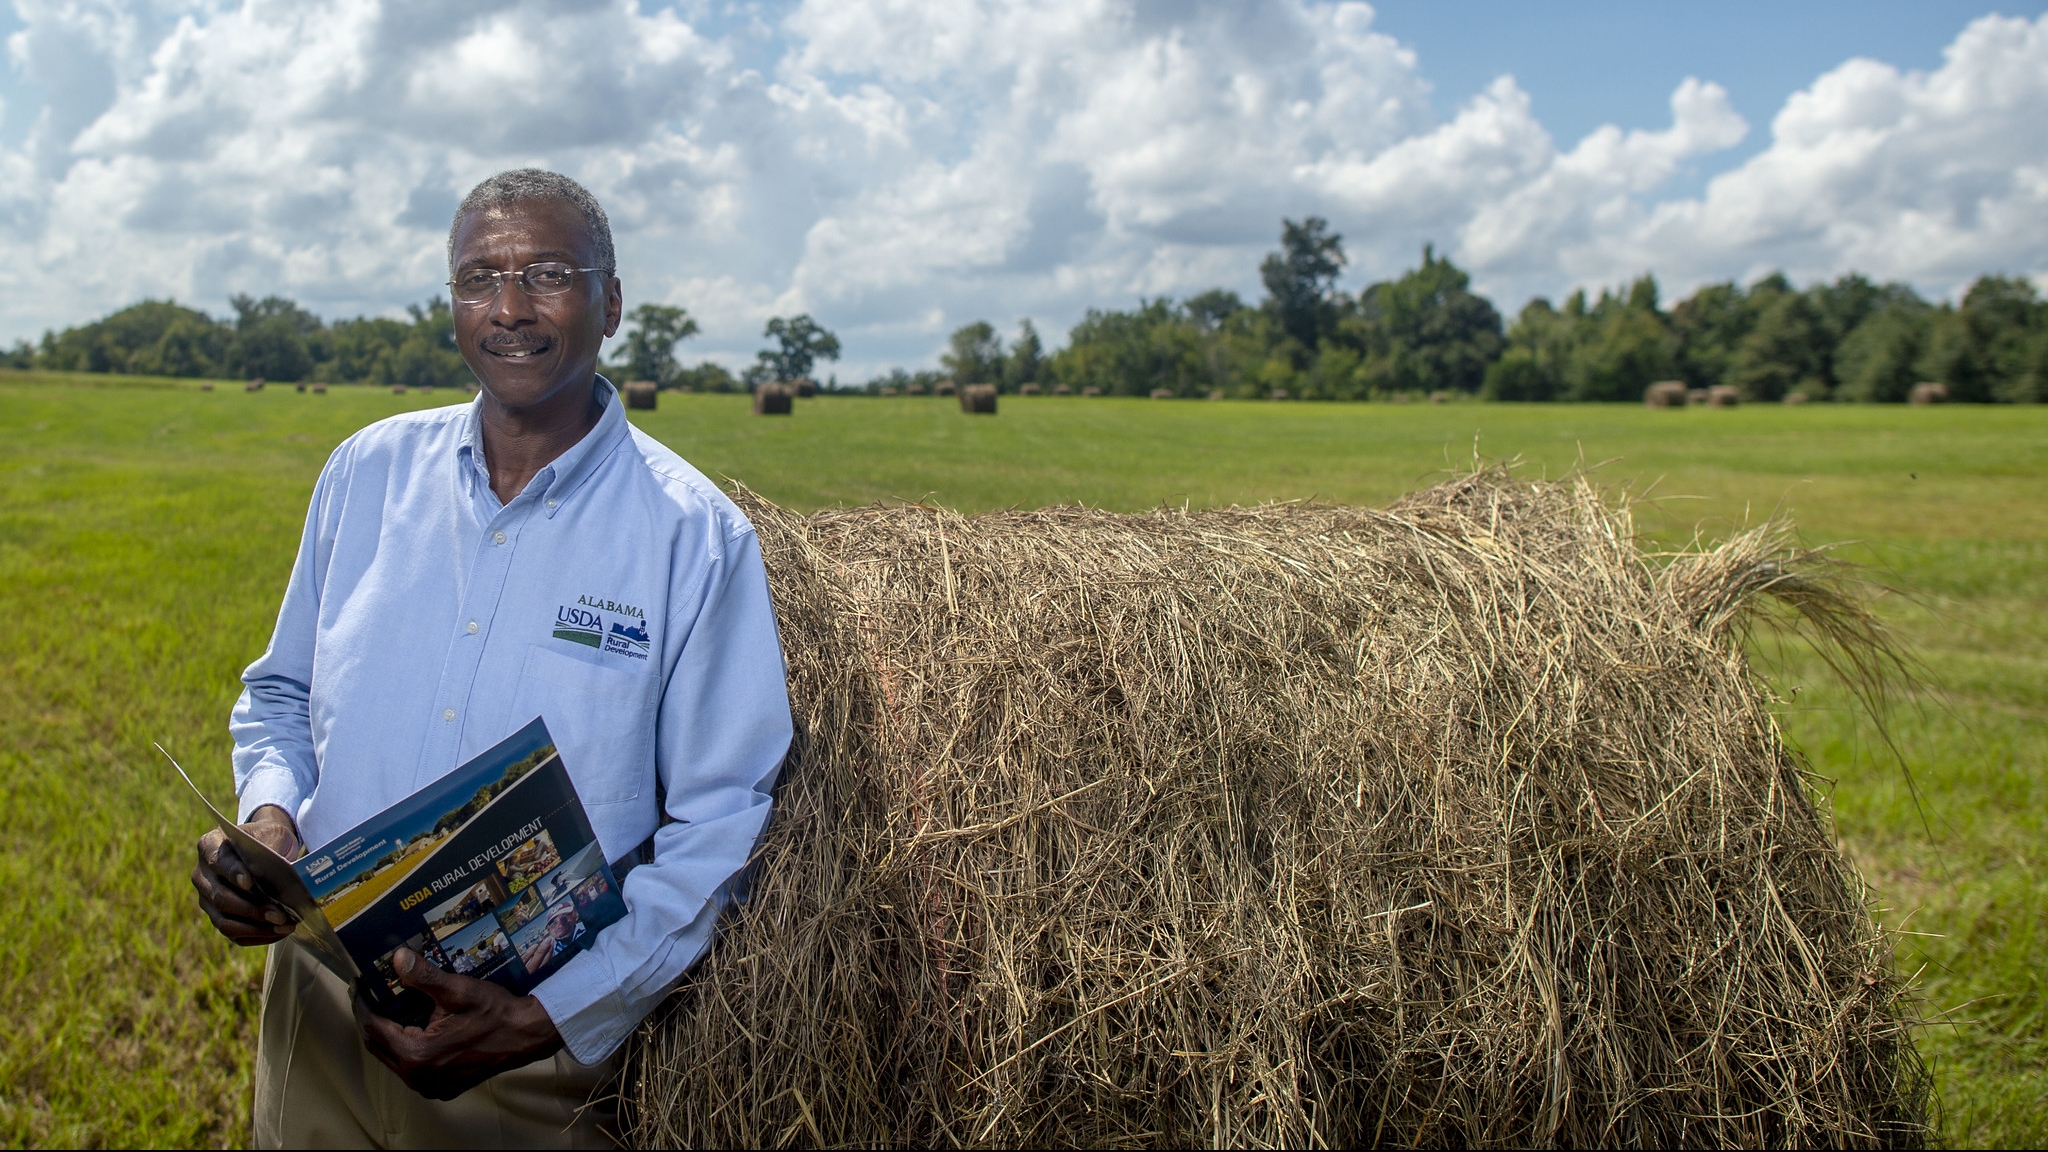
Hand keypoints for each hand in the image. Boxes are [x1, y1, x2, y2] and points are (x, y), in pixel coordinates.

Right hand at [191, 804, 300, 945]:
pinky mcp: (218, 917)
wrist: (267, 848)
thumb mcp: (272, 833)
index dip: (233, 873)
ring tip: (284, 925)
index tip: (250, 883)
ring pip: (224, 921)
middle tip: (280, 914)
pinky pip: (234, 934)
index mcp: (209, 846)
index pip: (218, 862)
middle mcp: (202, 875)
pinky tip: (279, 931)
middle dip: (251, 909)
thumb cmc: (268, 838)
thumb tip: (272, 874)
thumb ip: (270, 847)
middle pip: (220, 898)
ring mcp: (207, 899)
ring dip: (256, 927)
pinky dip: (257, 936)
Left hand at [354, 948, 565, 1099]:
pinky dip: (404, 1047)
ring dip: (386, 1034)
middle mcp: (419, 1077)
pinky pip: (411, 1068)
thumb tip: (398, 958)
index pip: (373, 1028)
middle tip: (367, 993)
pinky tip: (409, 1027)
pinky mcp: (442, 1087)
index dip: (362, 1005)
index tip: (358, 985)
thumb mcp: (458, 991)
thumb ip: (424, 977)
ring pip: (393, 1058)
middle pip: (378, 1046)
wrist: (526, 1037)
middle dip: (370, 1019)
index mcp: (417, 1055)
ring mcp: (430, 1086)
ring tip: (385, 1007)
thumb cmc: (495, 1014)